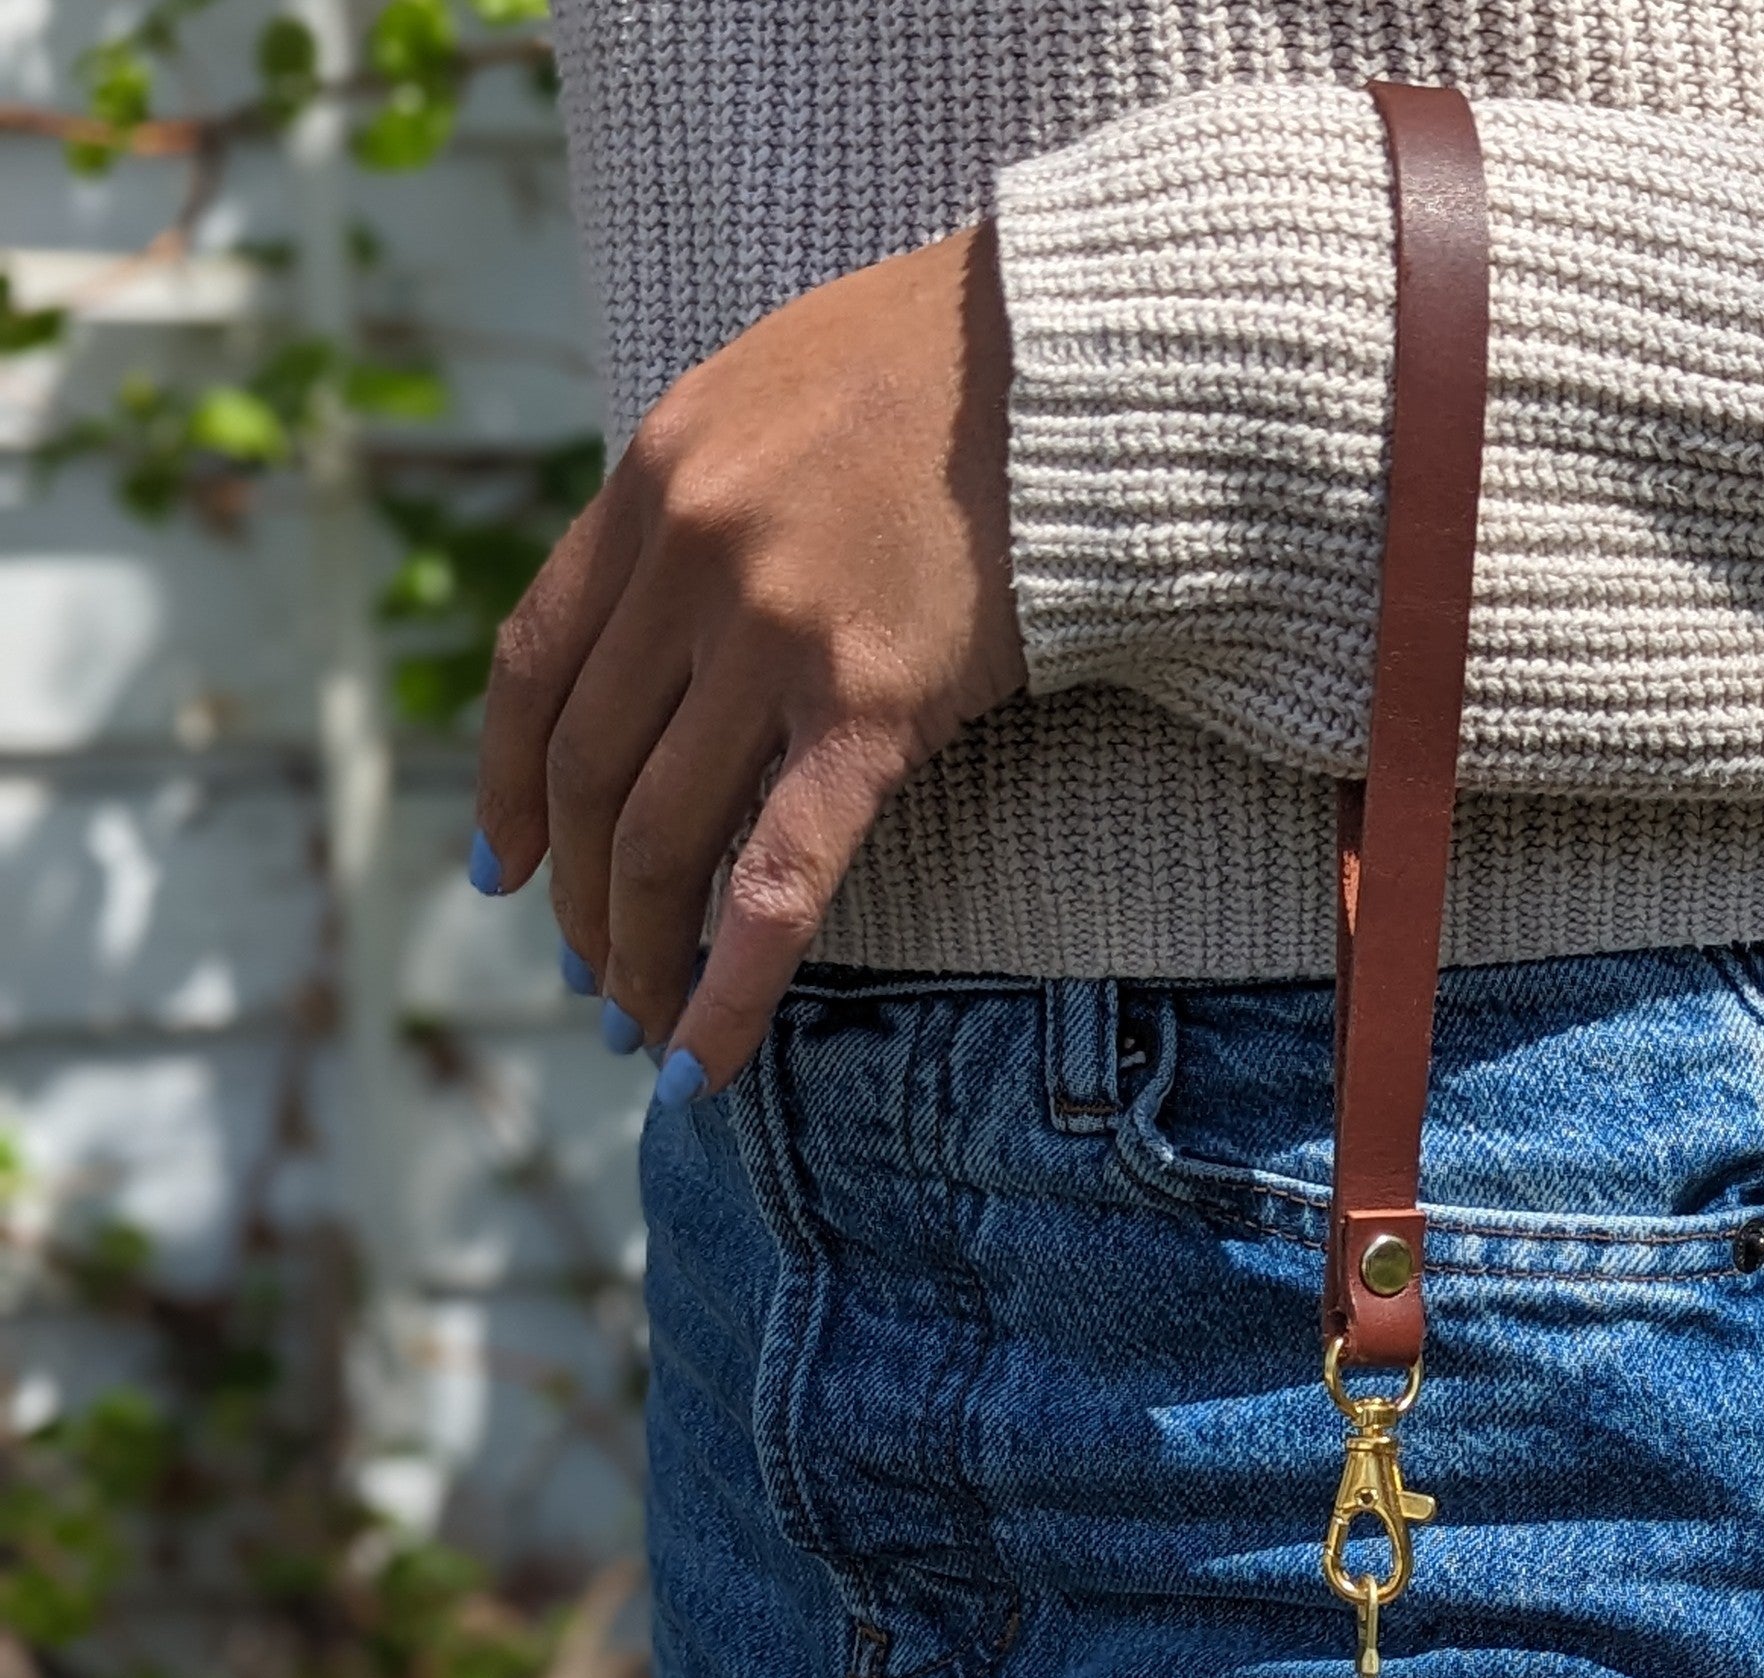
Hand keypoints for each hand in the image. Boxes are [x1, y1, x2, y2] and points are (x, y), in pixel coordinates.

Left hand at [470, 223, 1022, 1098]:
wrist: (1086, 356)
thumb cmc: (956, 369)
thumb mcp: (779, 391)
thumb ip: (708, 496)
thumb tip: (676, 618)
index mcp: (653, 478)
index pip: (533, 662)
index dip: (504, 782)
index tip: (505, 866)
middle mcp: (691, 559)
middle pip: (588, 769)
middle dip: (579, 898)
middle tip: (592, 978)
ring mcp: (775, 636)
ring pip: (660, 836)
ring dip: (638, 955)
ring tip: (643, 1032)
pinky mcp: (875, 706)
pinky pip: (778, 878)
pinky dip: (730, 986)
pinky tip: (705, 1061)